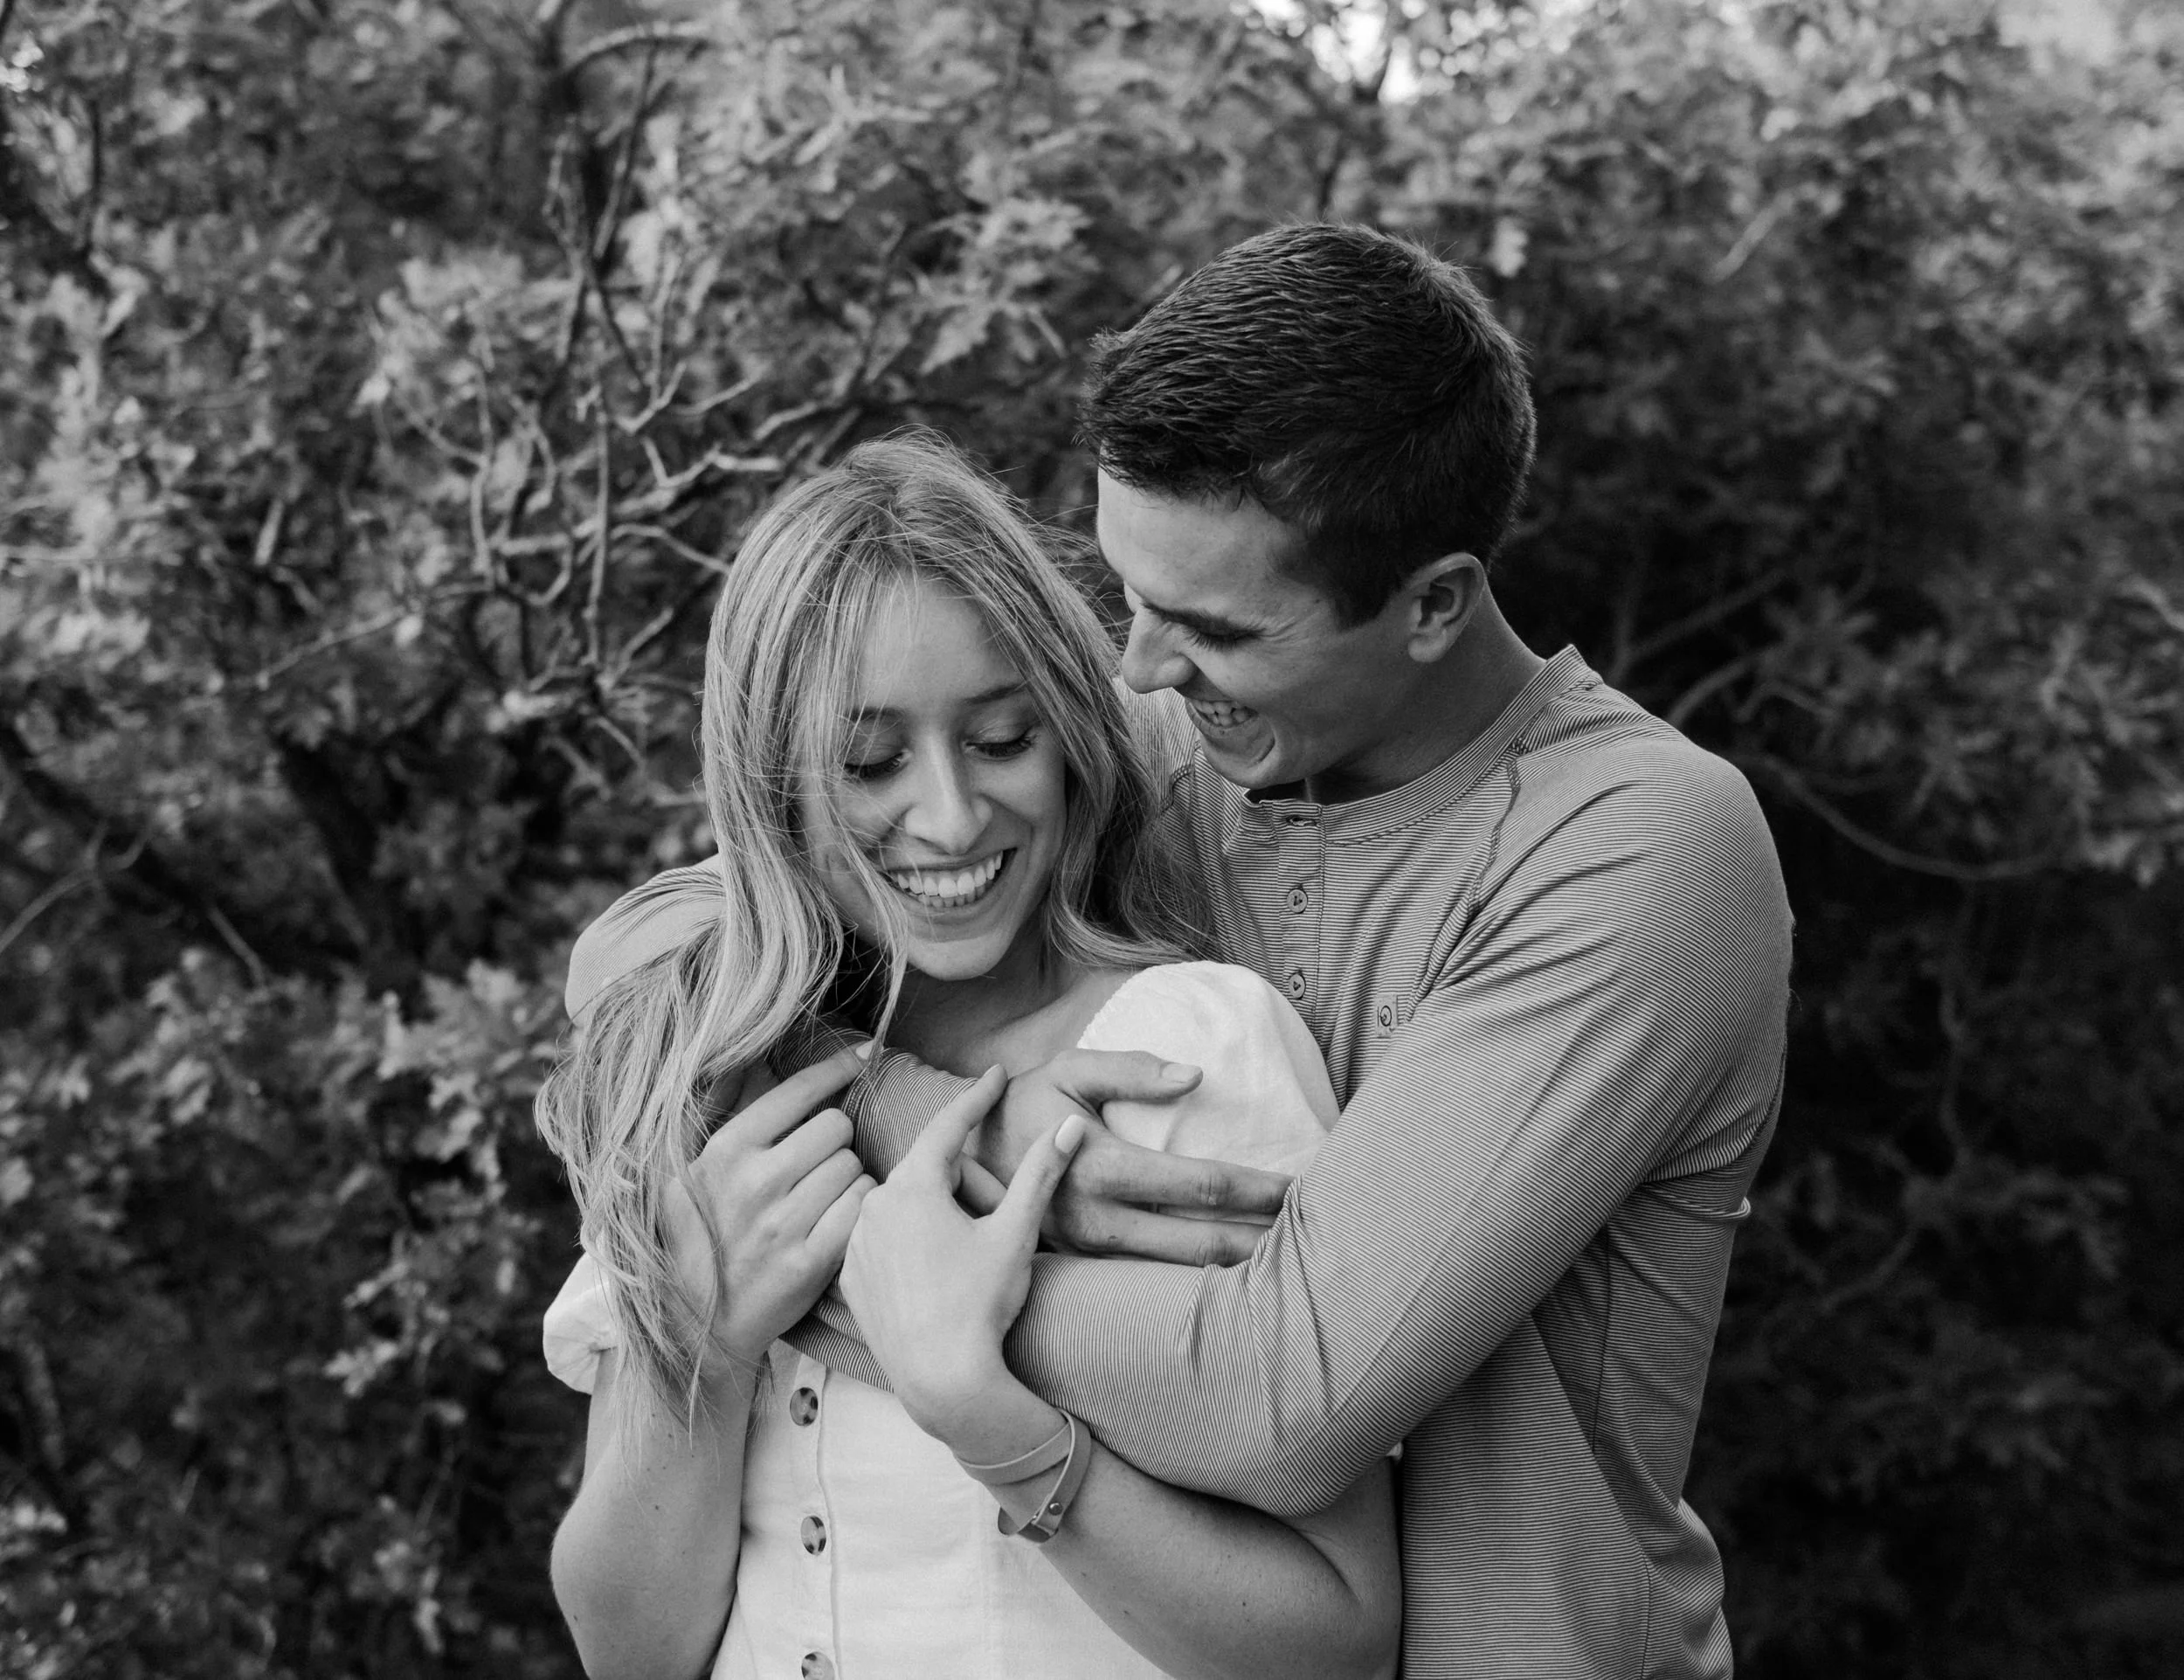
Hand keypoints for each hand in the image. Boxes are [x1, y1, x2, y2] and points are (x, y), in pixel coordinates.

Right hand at [664, 1045, 875, 1371]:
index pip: (797, 1092)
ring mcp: (782, 1224)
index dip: (836, 1070)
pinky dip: (858, 1210)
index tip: (863, 1057)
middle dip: (836, 1141)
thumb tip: (761, 1060)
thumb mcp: (688, 1171)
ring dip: (849, 1178)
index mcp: (724, 1152)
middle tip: (819, 1163)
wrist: (696, 1324)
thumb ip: (725, 1116)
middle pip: (836, 1127)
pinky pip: (861, 1208)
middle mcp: (753, 1182)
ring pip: (854, 1167)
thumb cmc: (698, 1238)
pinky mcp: (810, 1261)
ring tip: (822, 1198)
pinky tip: (838, 1220)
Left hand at [841, 1066, 1085, 1444]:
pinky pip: (883, 1240)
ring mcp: (857, 1242)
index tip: (996, 1075)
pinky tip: (934, 1271)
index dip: (977, 1098)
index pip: (950, 1126)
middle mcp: (874, 1205)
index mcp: (913, 1186)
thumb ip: (1041, 1174)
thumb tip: (1069, 1124)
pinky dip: (909, 1242)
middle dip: (966, 1181)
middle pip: (930, 1172)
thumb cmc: (979, 1305)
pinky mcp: (850, 1277)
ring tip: (968, 1253)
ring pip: (904, 1206)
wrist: (941, 1381)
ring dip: (936, 1212)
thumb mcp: (1015, 1234)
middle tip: (999, 1214)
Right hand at [970, 1049, 1294, 1264]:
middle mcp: (1100, 1221)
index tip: (1302, 1188)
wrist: (953, 1162)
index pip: (1202, 1186)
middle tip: (1315, 1237)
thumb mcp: (1068, 1069)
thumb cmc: (1022, 1106)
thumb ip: (1131, 1069)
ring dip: (1235, 1269)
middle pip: (1202, 1243)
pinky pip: (1150, 1283)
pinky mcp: (1083, 1271)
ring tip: (1287, 1264)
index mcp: (1102, 1165)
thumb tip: (1195, 1077)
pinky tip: (1231, 1279)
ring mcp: (1091, 1254)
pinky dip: (1196, 1281)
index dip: (1258, 1189)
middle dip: (1262, 1241)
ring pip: (1179, 1274)